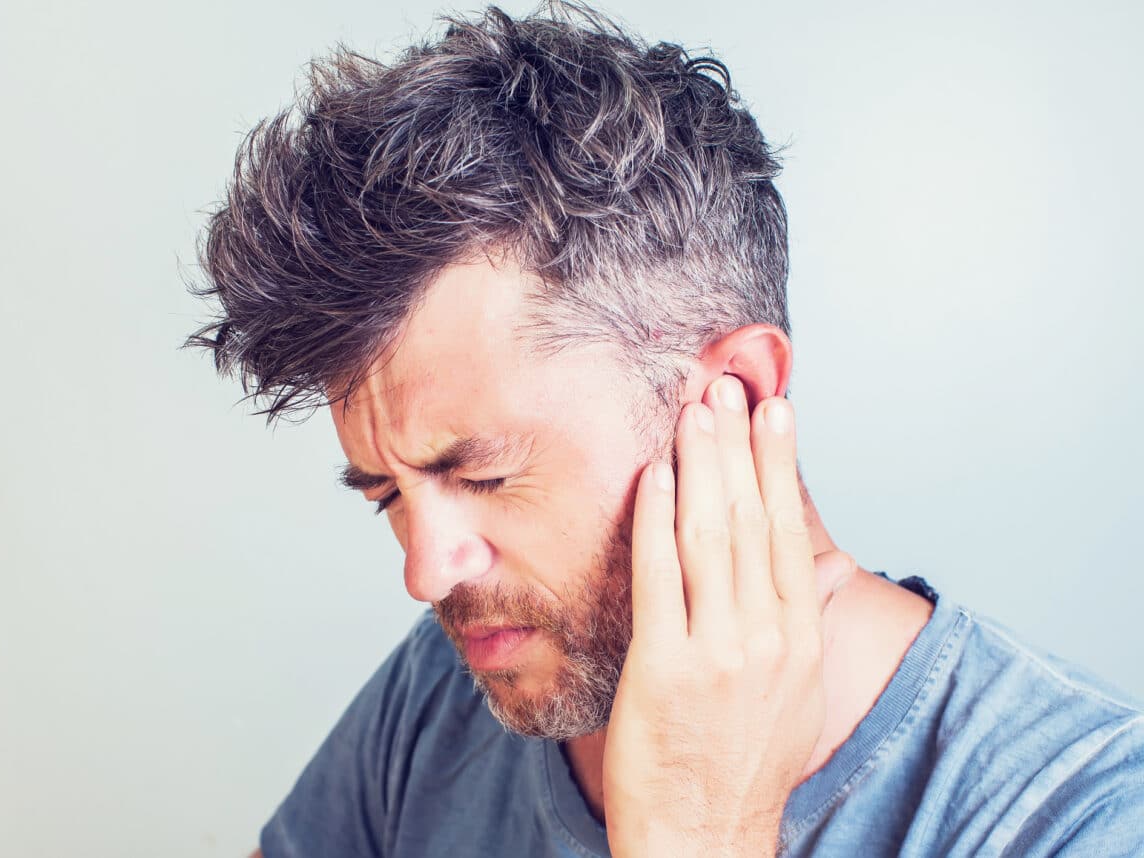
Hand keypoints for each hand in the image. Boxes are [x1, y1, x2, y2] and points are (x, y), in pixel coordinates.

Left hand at [602, 375, 853, 856]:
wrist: (706, 835)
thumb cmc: (745, 762)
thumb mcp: (795, 692)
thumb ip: (797, 623)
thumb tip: (812, 568)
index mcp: (799, 637)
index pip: (791, 530)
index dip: (781, 464)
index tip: (775, 409)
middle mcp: (767, 636)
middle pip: (752, 519)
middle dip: (738, 445)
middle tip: (726, 385)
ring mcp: (718, 651)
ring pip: (710, 536)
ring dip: (701, 466)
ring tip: (694, 411)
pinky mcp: (665, 666)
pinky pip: (659, 577)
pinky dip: (655, 521)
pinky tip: (652, 475)